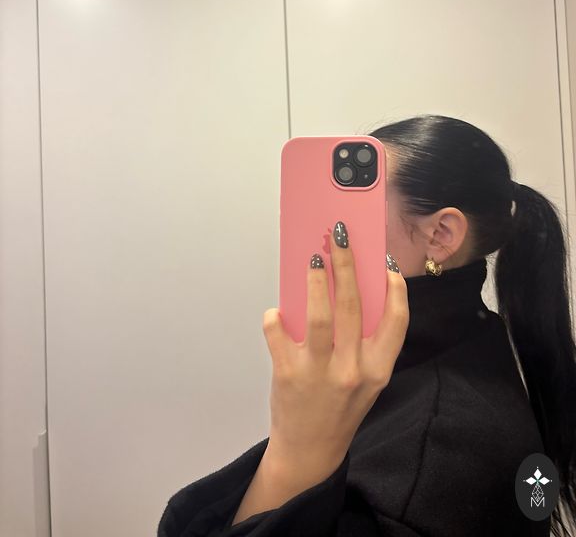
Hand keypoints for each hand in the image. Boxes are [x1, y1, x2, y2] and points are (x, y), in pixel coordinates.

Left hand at [262, 221, 408, 476]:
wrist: (310, 451)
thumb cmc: (340, 409)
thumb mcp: (367, 381)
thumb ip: (365, 343)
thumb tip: (350, 291)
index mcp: (378, 369)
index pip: (397, 320)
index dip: (395, 288)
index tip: (386, 263)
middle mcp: (352, 369)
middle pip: (352, 304)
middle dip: (346, 264)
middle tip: (339, 237)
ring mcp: (320, 372)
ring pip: (318, 314)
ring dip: (315, 280)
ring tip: (312, 258)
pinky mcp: (288, 374)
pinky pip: (279, 333)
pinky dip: (275, 318)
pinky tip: (276, 311)